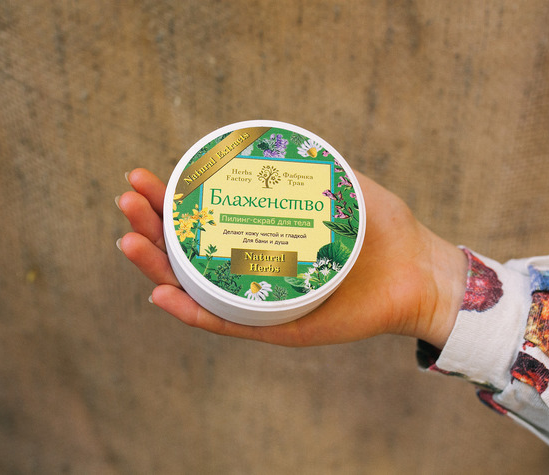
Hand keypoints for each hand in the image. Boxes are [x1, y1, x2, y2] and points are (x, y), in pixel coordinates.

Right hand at [117, 168, 467, 348]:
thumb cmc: (383, 231)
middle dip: (151, 227)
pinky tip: (161, 294)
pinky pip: (226, 324)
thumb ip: (309, 166)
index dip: (169, 203)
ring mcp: (261, 302)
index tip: (145, 177)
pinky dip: (191, 312)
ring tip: (129, 238)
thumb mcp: (342, 185)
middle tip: (128, 199)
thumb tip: (269, 141)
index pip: (203, 223)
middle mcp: (253, 271)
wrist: (420, 273)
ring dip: (157, 267)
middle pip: (187, 255)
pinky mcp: (277, 329)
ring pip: (196, 289)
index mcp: (262, 240)